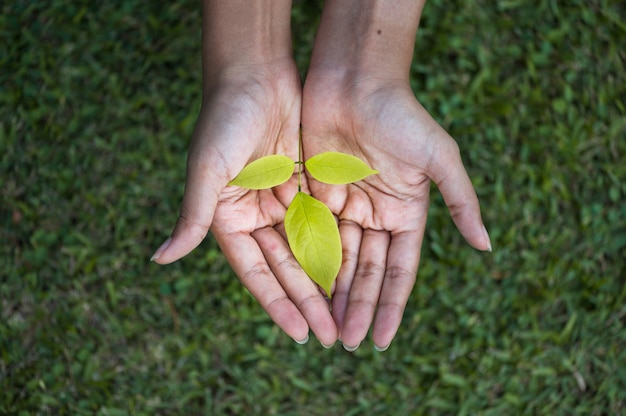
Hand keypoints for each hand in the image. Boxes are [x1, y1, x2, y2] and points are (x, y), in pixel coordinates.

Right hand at [152, 61, 336, 345]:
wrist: (255, 72)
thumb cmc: (225, 119)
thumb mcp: (208, 171)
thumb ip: (193, 216)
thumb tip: (159, 259)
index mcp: (231, 218)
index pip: (258, 272)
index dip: (279, 304)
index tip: (301, 334)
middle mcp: (258, 214)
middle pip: (288, 268)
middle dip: (309, 301)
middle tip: (331, 336)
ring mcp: (284, 199)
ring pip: (310, 249)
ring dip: (327, 279)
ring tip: (347, 311)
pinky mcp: (307, 181)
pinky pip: (326, 219)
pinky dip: (340, 244)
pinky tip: (357, 269)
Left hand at [302, 73, 490, 349]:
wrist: (354, 80)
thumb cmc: (401, 115)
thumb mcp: (438, 158)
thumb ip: (461, 200)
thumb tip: (486, 246)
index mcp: (405, 212)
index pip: (399, 270)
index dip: (392, 305)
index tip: (382, 340)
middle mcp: (375, 214)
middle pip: (367, 272)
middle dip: (359, 307)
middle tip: (348, 343)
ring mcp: (345, 206)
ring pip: (337, 260)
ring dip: (333, 294)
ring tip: (328, 328)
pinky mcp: (314, 194)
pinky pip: (311, 236)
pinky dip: (308, 264)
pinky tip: (303, 292)